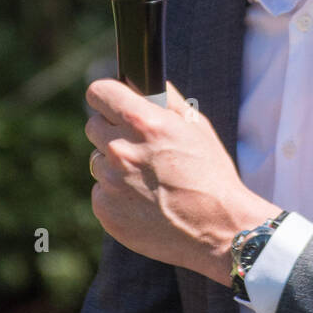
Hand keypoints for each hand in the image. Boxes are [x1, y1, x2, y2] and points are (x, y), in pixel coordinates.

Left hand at [85, 79, 271, 284]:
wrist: (218, 229)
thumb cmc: (211, 174)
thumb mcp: (197, 126)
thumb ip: (166, 99)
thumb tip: (144, 84)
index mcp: (144, 122)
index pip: (99, 92)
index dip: (106, 96)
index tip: (111, 102)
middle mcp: (121, 150)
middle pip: (94, 126)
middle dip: (112, 130)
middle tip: (138, 146)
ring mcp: (110, 183)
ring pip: (97, 161)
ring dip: (115, 166)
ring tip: (148, 180)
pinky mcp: (105, 211)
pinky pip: (101, 193)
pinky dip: (117, 196)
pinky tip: (145, 202)